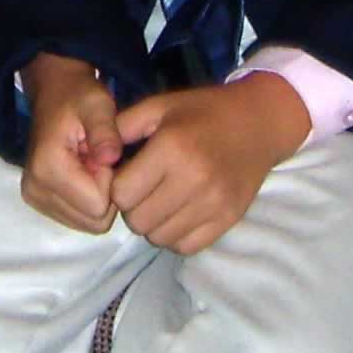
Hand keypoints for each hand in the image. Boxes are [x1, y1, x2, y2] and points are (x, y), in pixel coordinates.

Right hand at [19, 53, 124, 233]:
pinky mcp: (39, 201)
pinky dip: (87, 200)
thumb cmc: (78, 97)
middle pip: (93, 221)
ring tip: (91, 164)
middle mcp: (35, 189)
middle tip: (99, 159)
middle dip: (105, 193)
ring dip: (97, 197)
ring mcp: (34, 198)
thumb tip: (111, 158)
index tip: (104, 153)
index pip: (98, 205)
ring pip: (88, 224)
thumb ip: (105, 131)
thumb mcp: (98, 105)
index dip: (110, 180)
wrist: (53, 93)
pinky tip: (82, 174)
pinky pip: (79, 220)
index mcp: (47, 168)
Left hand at [109, 72, 310, 253]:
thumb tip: (94, 155)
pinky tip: (178, 213)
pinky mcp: (228, 219)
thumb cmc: (203, 111)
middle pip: (138, 221)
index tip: (127, 175)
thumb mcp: (159, 106)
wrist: (258, 123)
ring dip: (153, 223)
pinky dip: (176, 235)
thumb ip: (122, 127)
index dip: (117, 187)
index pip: (122, 193)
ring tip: (161, 201)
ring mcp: (213, 203)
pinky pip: (187, 246)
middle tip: (143, 190)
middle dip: (132, 208)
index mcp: (171, 148)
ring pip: (160, 237)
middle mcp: (193, 179)